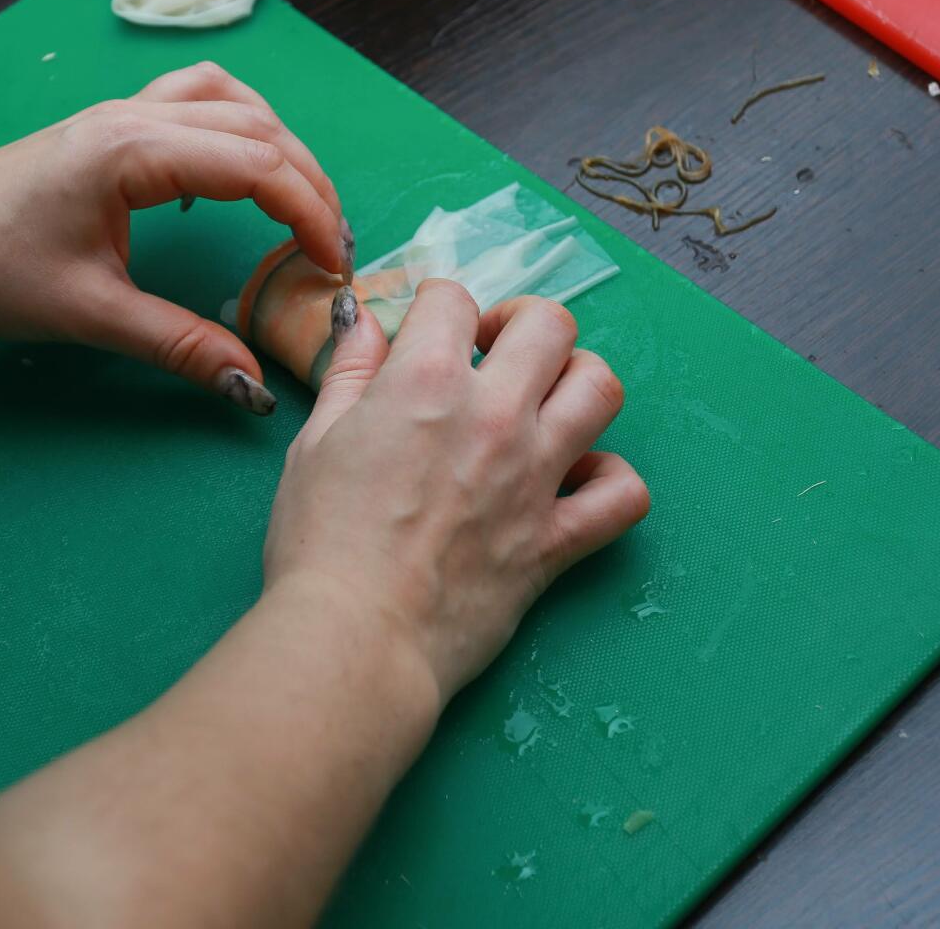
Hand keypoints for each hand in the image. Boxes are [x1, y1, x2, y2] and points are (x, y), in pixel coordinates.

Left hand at [0, 63, 349, 412]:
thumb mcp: (90, 315)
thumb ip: (179, 345)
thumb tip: (251, 385)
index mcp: (133, 152)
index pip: (255, 165)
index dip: (307, 213)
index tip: (330, 267)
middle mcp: (137, 116)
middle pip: (258, 129)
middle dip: (308, 186)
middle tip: (331, 250)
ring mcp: (125, 111)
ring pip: (233, 102)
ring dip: (280, 147)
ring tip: (302, 206)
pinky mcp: (115, 123)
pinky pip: (199, 100)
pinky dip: (238, 128)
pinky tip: (236, 176)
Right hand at [263, 282, 649, 701]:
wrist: (356, 640)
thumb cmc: (319, 546)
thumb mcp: (314, 442)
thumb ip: (349, 373)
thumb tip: (363, 321)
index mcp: (424, 382)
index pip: (454, 299)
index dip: (438, 309)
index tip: (427, 335)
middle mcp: (492, 415)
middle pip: (548, 324)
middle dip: (520, 324)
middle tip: (491, 354)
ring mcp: (535, 476)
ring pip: (600, 389)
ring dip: (576, 381)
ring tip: (544, 402)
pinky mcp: (556, 539)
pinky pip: (625, 494)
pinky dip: (611, 480)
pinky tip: (577, 480)